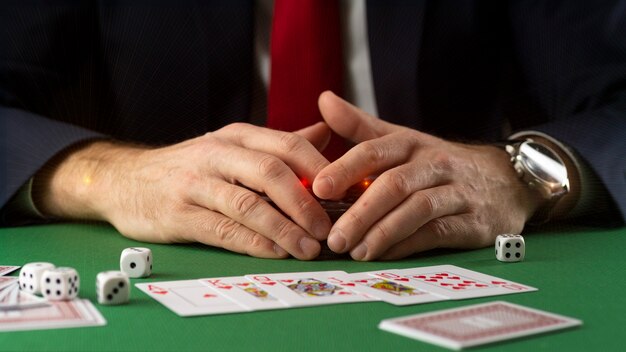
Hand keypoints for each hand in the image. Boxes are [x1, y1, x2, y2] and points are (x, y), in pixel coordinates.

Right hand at [34, 122, 333, 259]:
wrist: (125, 179)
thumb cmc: (190, 166)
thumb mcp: (231, 146)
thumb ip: (278, 143)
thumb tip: (326, 134)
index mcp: (237, 136)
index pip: (288, 145)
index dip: (321, 171)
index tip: (345, 195)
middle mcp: (217, 154)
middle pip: (272, 173)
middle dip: (306, 203)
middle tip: (329, 229)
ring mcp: (196, 184)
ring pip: (249, 204)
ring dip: (284, 229)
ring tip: (308, 248)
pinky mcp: (180, 214)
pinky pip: (223, 230)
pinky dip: (253, 243)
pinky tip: (275, 253)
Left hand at [313, 91, 541, 260]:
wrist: (506, 180)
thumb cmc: (439, 163)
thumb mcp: (403, 140)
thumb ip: (361, 126)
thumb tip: (324, 99)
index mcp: (411, 143)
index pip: (375, 150)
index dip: (346, 169)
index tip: (319, 189)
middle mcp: (435, 164)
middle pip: (394, 184)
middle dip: (361, 212)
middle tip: (334, 236)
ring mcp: (457, 192)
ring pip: (417, 209)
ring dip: (383, 232)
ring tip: (356, 251)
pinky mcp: (473, 221)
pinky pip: (438, 232)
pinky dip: (409, 244)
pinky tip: (385, 255)